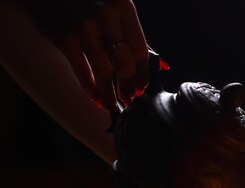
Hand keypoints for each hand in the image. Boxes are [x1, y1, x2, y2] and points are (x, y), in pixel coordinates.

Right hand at [20, 0, 148, 109]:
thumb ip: (135, 37)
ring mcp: (85, 26)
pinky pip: (83, 71)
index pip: (140, 49)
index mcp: (124, 8)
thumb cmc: (86, 4)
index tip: (141, 89)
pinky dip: (90, 88)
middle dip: (128, 86)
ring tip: (111, 104)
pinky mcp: (65, 36)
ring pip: (105, 71)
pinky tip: (94, 97)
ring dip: (109, 93)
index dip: (142, 73)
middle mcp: (107, 15)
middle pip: (125, 62)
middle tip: (128, 100)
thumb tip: (164, 66)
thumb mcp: (115, 11)